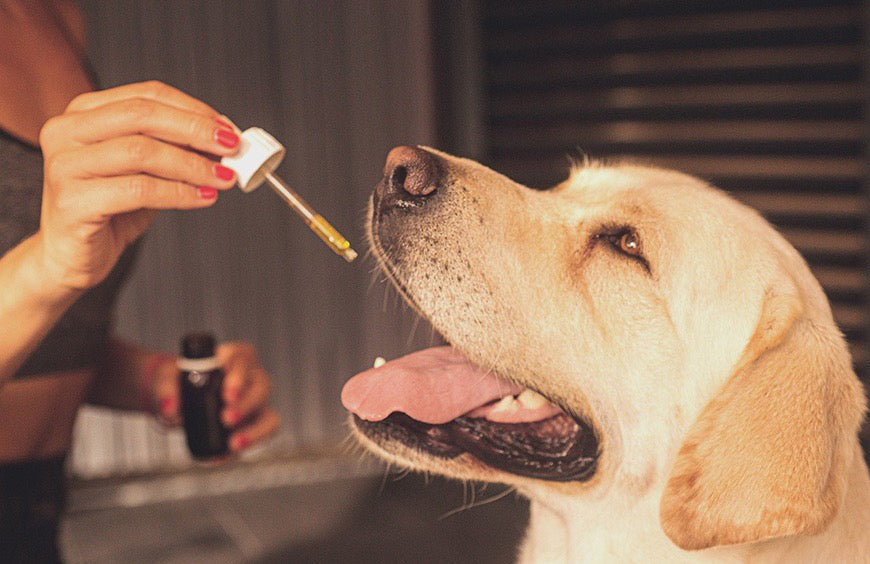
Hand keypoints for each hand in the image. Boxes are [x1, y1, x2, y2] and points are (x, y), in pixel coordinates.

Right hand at [36, 80, 240, 290]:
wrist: (73, 255)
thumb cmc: (109, 209)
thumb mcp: (146, 171)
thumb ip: (174, 150)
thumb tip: (222, 141)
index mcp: (84, 113)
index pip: (146, 94)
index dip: (192, 109)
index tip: (227, 128)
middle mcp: (67, 132)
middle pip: (142, 116)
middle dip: (195, 131)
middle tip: (232, 148)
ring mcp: (64, 166)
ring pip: (141, 152)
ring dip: (192, 165)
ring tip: (223, 178)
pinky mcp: (72, 201)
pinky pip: (138, 190)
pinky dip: (179, 193)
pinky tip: (202, 198)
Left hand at [152, 342, 280, 452]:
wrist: (176, 401)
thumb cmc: (176, 383)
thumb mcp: (165, 381)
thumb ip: (166, 391)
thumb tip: (171, 409)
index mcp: (233, 357)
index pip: (244, 358)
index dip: (238, 373)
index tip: (226, 392)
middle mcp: (251, 378)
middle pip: (261, 386)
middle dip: (246, 403)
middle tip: (226, 418)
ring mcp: (255, 404)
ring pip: (269, 415)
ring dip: (254, 430)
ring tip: (233, 443)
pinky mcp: (254, 425)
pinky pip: (263, 435)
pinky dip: (248, 444)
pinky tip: (225, 455)